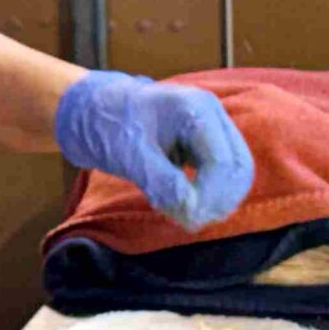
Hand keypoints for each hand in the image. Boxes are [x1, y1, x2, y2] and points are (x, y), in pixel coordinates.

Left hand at [54, 71, 254, 230]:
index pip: (223, 161)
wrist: (90, 111)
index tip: (187, 217)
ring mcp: (211, 130)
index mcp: (196, 109)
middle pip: (238, 168)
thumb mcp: (128, 154)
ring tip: (180, 214)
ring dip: (214, 201)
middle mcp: (212, 116)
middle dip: (217, 200)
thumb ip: (161, 180)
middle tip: (186, 220)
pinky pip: (219, 176)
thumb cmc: (105, 123)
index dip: (210, 196)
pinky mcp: (203, 146)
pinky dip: (205, 196)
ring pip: (234, 175)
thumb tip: (191, 209)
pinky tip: (180, 205)